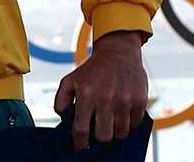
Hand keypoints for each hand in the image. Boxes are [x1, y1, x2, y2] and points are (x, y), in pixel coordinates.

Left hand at [54, 30, 147, 150]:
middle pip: (104, 136)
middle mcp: (106, 99)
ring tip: (110, 120)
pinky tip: (122, 112)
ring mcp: (124, 101)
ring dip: (115, 131)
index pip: (82, 128)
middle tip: (98, 130)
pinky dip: (128, 123)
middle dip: (99, 137)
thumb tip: (61, 116)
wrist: (117, 53)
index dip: (80, 143)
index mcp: (86, 94)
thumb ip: (62, 98)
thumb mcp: (71, 79)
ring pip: (120, 133)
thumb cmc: (92, 70)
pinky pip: (134, 125)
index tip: (80, 148)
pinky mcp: (139, 102)